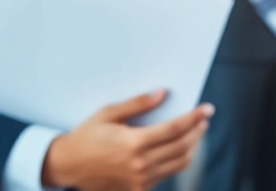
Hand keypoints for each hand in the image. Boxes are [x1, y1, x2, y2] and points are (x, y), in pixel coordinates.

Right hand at [41, 90, 211, 190]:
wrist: (67, 166)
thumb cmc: (86, 136)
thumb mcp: (108, 113)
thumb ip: (138, 104)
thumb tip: (162, 94)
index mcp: (133, 143)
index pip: (175, 129)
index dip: (194, 118)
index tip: (207, 109)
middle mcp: (140, 164)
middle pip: (182, 147)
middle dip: (197, 131)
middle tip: (203, 120)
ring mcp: (140, 180)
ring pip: (179, 163)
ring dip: (192, 147)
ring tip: (195, 133)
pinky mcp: (137, 190)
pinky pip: (166, 175)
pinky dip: (177, 161)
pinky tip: (177, 149)